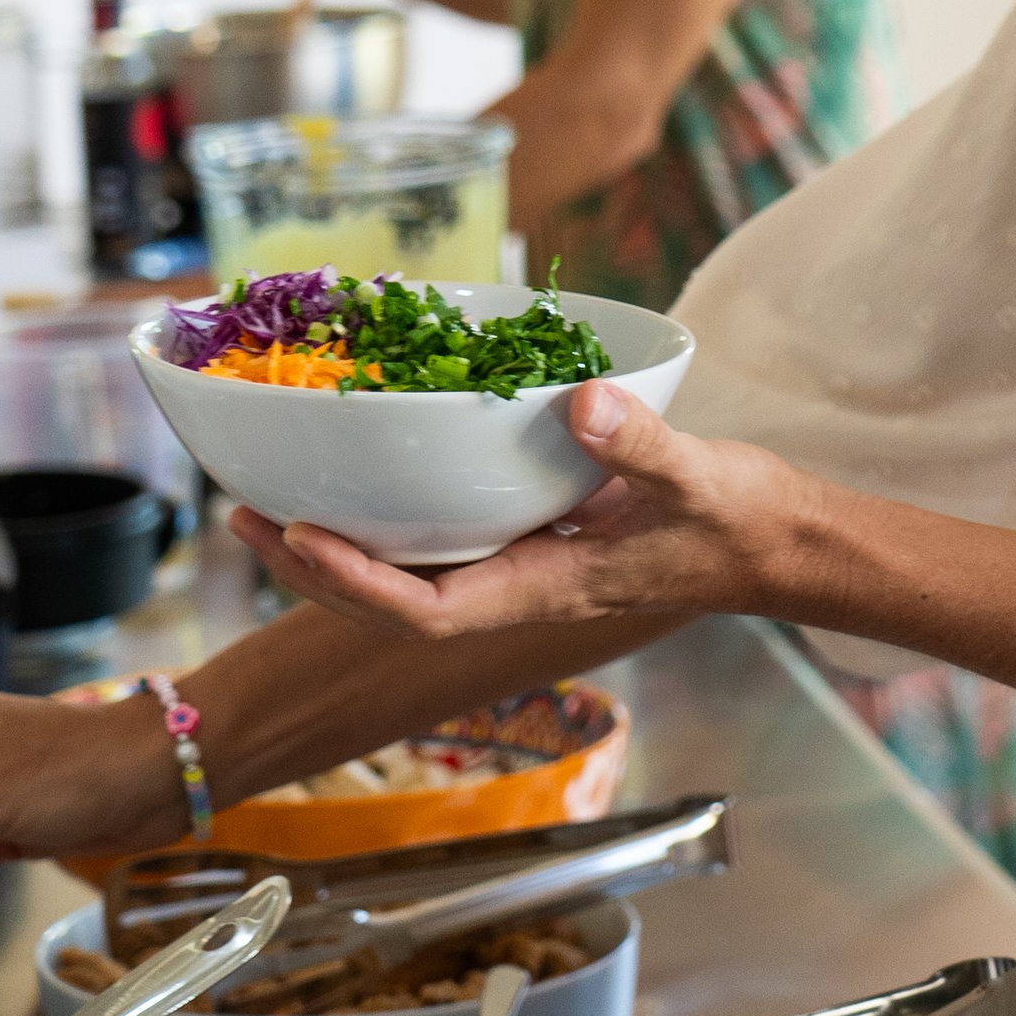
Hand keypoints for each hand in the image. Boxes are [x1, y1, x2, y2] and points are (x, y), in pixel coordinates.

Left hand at [229, 385, 822, 652]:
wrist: (773, 541)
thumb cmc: (739, 522)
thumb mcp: (699, 478)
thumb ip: (643, 447)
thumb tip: (581, 404)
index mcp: (544, 589)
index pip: (428, 610)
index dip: (356, 583)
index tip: (302, 534)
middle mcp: (518, 585)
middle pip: (389, 603)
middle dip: (312, 568)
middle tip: (242, 514)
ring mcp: (519, 563)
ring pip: (403, 575)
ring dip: (333, 548)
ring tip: (266, 502)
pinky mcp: (528, 534)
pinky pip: (439, 538)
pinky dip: (387, 516)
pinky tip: (357, 476)